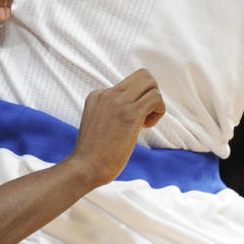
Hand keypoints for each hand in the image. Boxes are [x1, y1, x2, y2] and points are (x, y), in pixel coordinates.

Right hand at [70, 69, 164, 186]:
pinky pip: (155, 98)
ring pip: (151, 83)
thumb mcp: (98, 125)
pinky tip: (147, 126)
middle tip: (146, 115)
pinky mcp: (129, 114)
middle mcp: (107, 93)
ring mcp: (117, 102)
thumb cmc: (93, 154)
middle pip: (143, 76)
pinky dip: (159, 110)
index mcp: (97, 95)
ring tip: (146, 123)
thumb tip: (138, 112)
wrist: (85, 167)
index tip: (130, 121)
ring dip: (156, 103)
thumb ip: (112, 113)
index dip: (137, 101)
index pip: (129, 84)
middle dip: (151, 94)